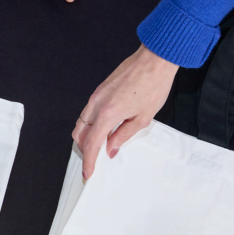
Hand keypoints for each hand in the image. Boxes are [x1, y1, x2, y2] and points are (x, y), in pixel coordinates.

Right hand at [73, 45, 178, 178]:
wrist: (154, 61)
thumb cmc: (153, 86)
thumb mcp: (143, 118)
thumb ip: (123, 135)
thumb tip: (111, 149)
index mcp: (107, 113)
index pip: (91, 143)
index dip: (88, 161)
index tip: (88, 173)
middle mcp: (96, 104)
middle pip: (79, 134)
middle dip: (84, 150)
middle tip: (93, 161)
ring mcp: (95, 96)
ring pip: (81, 123)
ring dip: (86, 137)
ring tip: (100, 147)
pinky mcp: (98, 91)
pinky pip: (88, 113)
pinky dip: (91, 125)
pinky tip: (104, 130)